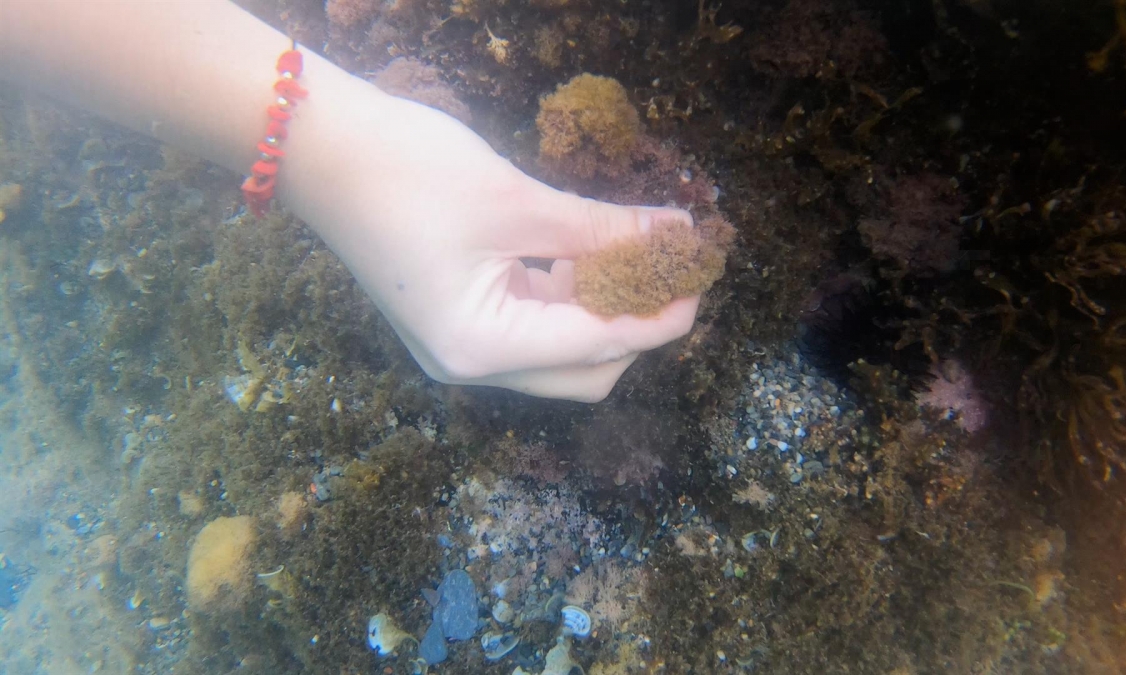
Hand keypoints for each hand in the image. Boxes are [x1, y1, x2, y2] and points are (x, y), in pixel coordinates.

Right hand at [283, 87, 698, 401]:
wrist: (320, 147)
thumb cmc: (411, 171)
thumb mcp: (519, 202)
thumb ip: (602, 230)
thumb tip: (674, 235)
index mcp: (480, 346)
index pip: (597, 346)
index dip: (659, 316)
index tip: (702, 282)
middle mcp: (470, 364)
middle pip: (583, 372)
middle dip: (634, 328)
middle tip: (669, 273)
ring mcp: (459, 346)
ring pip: (560, 354)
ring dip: (602, 311)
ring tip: (635, 256)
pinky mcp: (457, 320)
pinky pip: (531, 327)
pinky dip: (568, 299)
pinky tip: (587, 256)